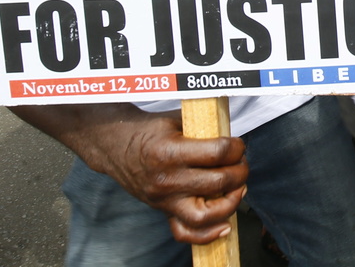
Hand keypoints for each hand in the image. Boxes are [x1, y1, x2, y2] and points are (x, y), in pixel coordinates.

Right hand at [88, 112, 247, 244]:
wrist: (114, 146)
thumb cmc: (148, 130)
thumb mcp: (175, 121)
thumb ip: (203, 129)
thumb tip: (233, 138)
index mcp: (170, 152)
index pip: (218, 153)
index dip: (237, 147)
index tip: (238, 144)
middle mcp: (167, 180)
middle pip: (218, 182)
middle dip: (239, 171)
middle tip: (240, 162)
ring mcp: (164, 200)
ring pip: (205, 216)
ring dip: (231, 203)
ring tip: (237, 188)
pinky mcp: (162, 211)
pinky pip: (185, 233)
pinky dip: (208, 234)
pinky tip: (225, 225)